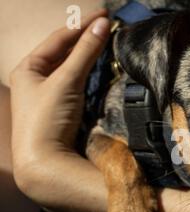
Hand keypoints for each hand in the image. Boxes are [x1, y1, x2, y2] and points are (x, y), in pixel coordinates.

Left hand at [10, 9, 109, 178]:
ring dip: (89, 57)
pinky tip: (100, 71)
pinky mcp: (62, 112)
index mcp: (27, 68)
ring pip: (71, 69)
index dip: (82, 26)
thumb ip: (85, 52)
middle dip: (86, 39)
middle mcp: (35, 80)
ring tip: (107, 44)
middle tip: (108, 28)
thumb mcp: (66, 80)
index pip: (58, 38)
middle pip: (64, 52)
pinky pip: (77, 85)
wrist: (45, 162)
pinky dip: (89, 75)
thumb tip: (103, 24)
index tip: (106, 16)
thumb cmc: (47, 119)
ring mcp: (49, 97)